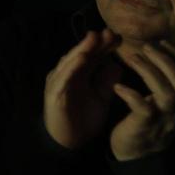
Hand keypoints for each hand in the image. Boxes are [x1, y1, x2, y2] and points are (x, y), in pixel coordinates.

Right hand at [43, 29, 121, 150]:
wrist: (68, 142)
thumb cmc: (83, 119)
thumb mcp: (100, 98)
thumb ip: (106, 81)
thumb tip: (118, 64)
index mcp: (78, 74)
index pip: (92, 56)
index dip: (104, 46)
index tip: (119, 37)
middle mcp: (67, 73)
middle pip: (81, 54)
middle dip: (94, 43)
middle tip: (109, 32)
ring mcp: (59, 82)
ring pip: (70, 61)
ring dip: (82, 49)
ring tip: (94, 38)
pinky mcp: (55, 93)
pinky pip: (64, 77)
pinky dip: (72, 66)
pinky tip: (82, 58)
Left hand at [110, 41, 174, 160]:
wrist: (134, 156)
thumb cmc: (144, 123)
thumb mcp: (157, 103)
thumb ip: (160, 84)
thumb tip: (155, 56)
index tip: (163, 40)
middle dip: (167, 62)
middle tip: (147, 46)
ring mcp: (163, 120)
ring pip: (167, 94)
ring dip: (150, 73)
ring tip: (132, 58)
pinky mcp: (145, 127)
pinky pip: (144, 109)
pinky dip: (132, 95)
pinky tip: (118, 87)